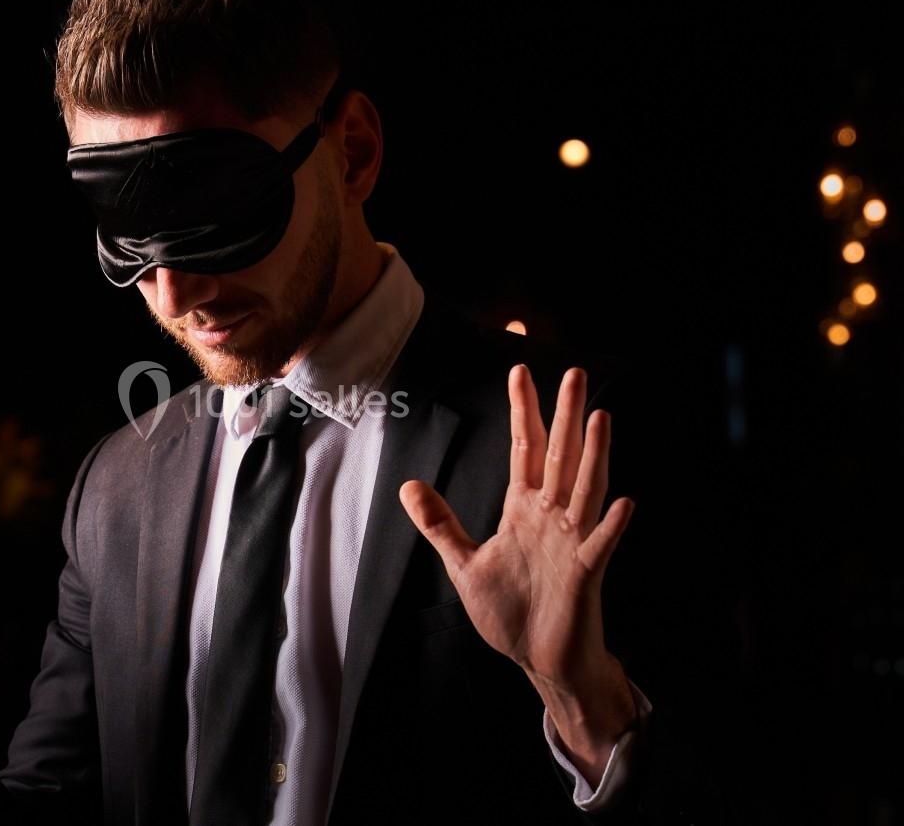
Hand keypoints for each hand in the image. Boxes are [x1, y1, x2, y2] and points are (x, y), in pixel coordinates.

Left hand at [399, 365, 637, 777]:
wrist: (539, 660)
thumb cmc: (511, 612)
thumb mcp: (465, 563)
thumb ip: (440, 524)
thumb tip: (408, 486)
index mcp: (523, 510)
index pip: (525, 449)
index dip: (523, 410)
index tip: (520, 369)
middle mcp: (551, 518)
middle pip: (559, 456)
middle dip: (565, 415)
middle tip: (575, 372)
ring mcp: (571, 543)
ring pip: (584, 489)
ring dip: (593, 455)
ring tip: (600, 417)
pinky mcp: (584, 575)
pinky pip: (599, 546)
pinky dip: (609, 526)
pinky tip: (622, 502)